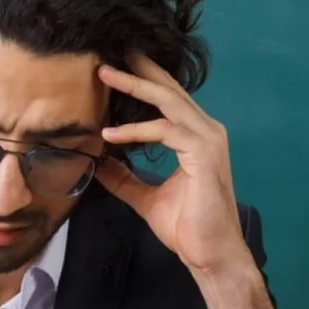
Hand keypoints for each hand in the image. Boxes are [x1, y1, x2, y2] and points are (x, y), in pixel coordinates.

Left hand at [95, 53, 252, 276]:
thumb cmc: (187, 227)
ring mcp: (208, 139)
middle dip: (138, 69)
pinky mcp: (203, 153)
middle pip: (169, 89)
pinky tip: (110, 134)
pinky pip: (165, 130)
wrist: (209, 253)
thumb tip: (99, 164)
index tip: (115, 67)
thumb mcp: (145, 197)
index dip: (143, 79)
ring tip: (104, 77)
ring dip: (134, 87)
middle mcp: (206, 130)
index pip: (168, 98)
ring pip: (167, 101)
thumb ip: (125, 178)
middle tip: (108, 54)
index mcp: (195, 136)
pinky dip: (136, 129)